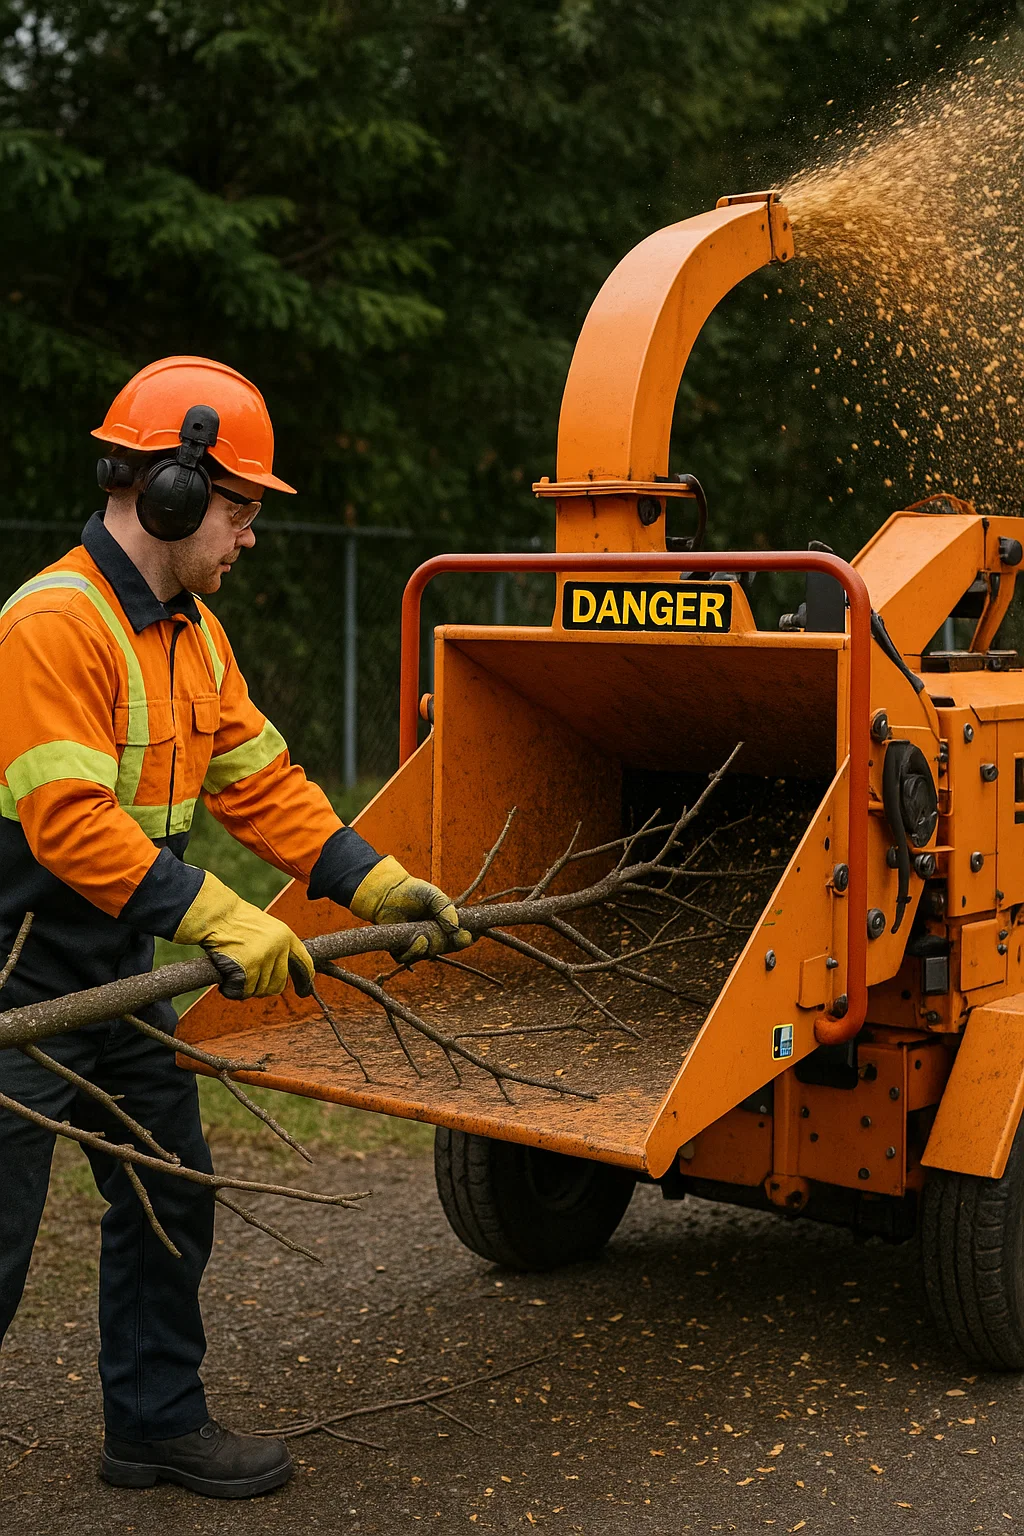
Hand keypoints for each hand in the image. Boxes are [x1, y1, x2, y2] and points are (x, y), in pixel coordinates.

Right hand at [174, 871, 314, 999]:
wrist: (217, 915)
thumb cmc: (236, 921)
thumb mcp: (265, 930)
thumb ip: (276, 948)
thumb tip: (281, 976)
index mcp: (286, 936)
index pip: (304, 963)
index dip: (305, 979)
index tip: (304, 990)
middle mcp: (279, 948)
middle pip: (279, 984)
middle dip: (264, 988)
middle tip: (249, 982)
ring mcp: (264, 958)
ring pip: (259, 989)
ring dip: (246, 988)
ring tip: (234, 973)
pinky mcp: (248, 967)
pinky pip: (243, 991)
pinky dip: (233, 990)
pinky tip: (226, 980)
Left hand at [349, 855, 472, 962]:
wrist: (387, 892)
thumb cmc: (413, 891)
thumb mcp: (434, 896)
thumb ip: (446, 909)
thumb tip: (457, 928)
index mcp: (444, 924)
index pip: (459, 937)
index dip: (466, 938)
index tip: (470, 935)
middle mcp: (432, 935)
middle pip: (446, 947)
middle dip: (447, 943)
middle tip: (445, 935)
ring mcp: (417, 943)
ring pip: (428, 954)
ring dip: (429, 948)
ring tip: (423, 937)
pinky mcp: (400, 948)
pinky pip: (408, 957)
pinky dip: (412, 951)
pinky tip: (415, 940)